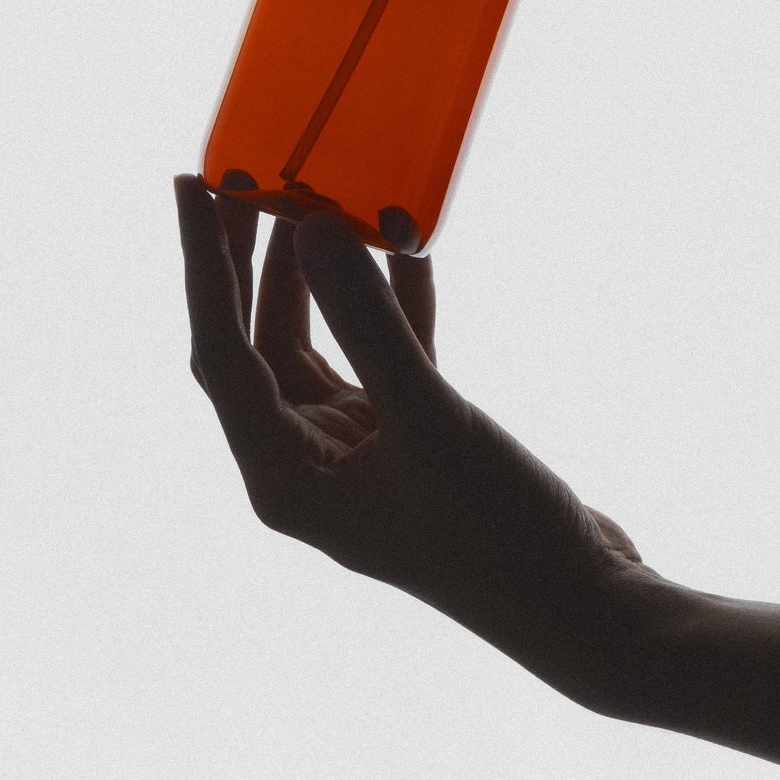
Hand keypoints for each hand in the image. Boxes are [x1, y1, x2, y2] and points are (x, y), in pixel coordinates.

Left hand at [176, 175, 679, 709]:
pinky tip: (406, 249)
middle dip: (251, 260)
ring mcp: (357, 456)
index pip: (220, 352)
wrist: (585, 607)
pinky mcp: (409, 446)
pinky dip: (392, 306)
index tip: (194, 182)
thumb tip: (309, 226)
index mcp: (283, 477)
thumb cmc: (497, 531)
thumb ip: (367, 320)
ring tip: (317, 194)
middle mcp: (305, 466)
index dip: (204, 264)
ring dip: (320, 275)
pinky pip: (382, 358)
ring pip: (316, 344)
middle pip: (257, 341)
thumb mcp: (429, 417)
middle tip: (249, 172)